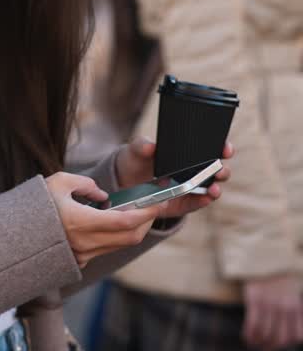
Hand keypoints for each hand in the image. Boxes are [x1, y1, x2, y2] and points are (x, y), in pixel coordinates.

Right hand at [45, 171, 165, 268]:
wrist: (14, 237)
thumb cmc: (35, 206)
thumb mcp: (59, 182)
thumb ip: (85, 184)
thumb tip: (103, 196)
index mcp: (80, 222)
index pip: (124, 222)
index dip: (145, 213)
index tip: (158, 202)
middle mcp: (85, 242)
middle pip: (129, 237)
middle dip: (146, 222)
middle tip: (152, 206)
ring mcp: (83, 255)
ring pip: (120, 244)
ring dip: (132, 229)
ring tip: (133, 210)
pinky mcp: (80, 260)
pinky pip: (106, 249)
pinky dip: (116, 236)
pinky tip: (112, 222)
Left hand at [115, 137, 232, 219]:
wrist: (124, 184)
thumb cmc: (135, 161)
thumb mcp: (135, 150)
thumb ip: (142, 145)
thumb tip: (151, 146)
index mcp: (186, 153)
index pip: (210, 148)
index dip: (222, 147)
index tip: (225, 148)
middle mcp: (193, 170)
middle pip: (216, 170)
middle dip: (222, 170)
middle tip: (220, 169)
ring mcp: (190, 188)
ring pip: (211, 189)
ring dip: (215, 189)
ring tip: (213, 188)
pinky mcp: (183, 204)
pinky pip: (196, 204)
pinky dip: (202, 202)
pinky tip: (205, 199)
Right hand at [242, 275, 302, 350]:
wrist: (263, 256)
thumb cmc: (277, 276)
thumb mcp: (292, 292)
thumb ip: (293, 310)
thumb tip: (288, 332)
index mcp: (295, 305)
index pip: (297, 336)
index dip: (287, 343)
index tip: (278, 343)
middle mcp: (284, 307)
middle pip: (280, 339)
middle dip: (271, 347)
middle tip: (263, 347)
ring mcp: (269, 303)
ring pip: (265, 334)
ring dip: (258, 343)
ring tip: (253, 343)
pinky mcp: (254, 299)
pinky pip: (252, 325)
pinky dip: (249, 335)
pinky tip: (246, 336)